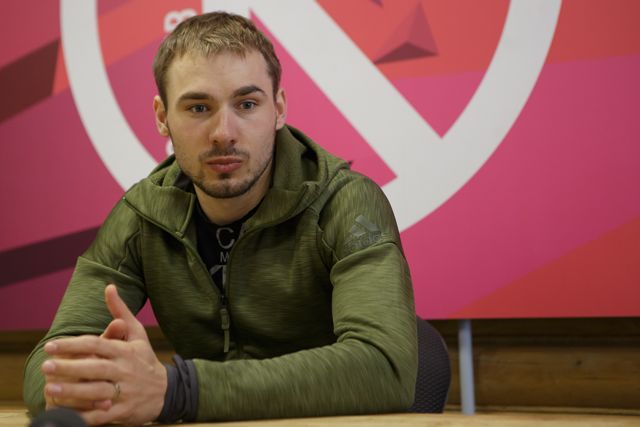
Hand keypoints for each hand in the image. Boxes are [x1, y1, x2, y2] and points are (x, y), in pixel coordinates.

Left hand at [42, 284, 166, 424]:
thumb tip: (108, 287)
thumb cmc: (144, 359)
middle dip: (70, 367)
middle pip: (96, 368)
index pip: (98, 345)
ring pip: (97, 392)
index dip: (74, 345)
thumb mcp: (137, 334)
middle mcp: (125, 370)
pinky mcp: (124, 411)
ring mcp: (125, 392)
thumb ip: (120, 311)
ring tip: (50, 388)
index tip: (52, 345)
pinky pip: (102, 415)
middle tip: (45, 365)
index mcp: (125, 351)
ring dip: (73, 391)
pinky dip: (85, 416)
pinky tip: (67, 416)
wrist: (167, 390)